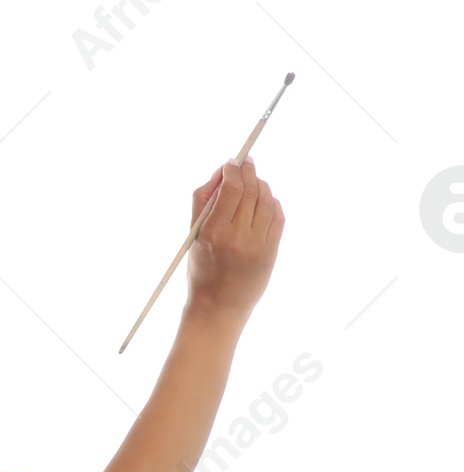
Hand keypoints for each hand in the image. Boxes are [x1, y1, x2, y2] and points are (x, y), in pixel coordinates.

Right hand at [185, 157, 283, 325]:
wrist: (218, 309)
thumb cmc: (202, 270)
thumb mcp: (193, 237)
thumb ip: (203, 202)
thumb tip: (221, 173)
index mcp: (213, 233)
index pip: (231, 187)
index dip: (234, 168)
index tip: (233, 162)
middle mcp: (237, 238)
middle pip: (250, 189)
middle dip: (249, 171)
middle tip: (247, 163)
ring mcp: (257, 246)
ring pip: (267, 199)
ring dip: (261, 186)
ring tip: (254, 185)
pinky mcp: (271, 253)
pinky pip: (278, 216)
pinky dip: (272, 204)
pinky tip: (264, 204)